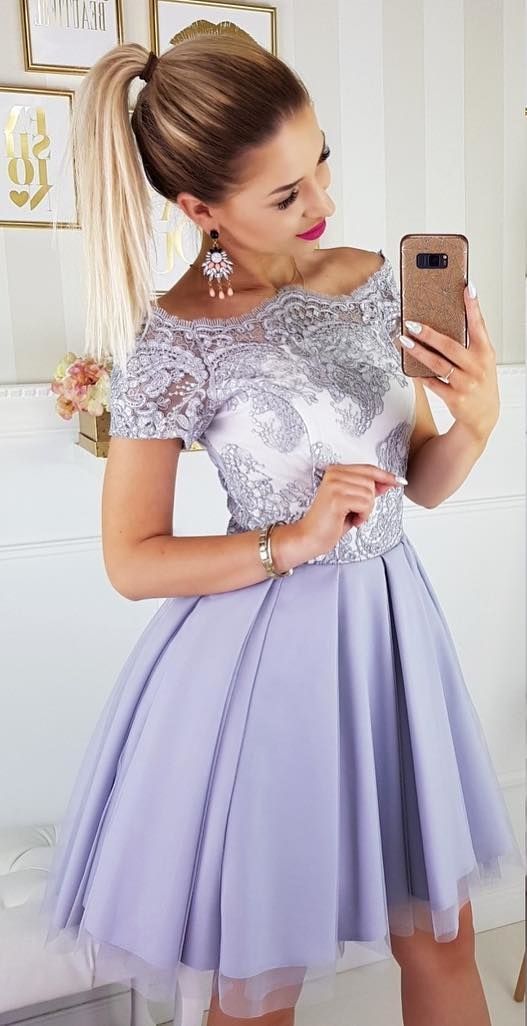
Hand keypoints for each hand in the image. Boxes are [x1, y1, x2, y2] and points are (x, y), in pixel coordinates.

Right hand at [298, 463, 403, 557]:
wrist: (310, 537)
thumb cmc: (329, 522)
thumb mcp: (353, 502)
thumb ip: (368, 490)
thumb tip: (388, 482)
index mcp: (336, 471)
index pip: (368, 469)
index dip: (385, 476)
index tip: (399, 481)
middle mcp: (334, 474)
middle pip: (371, 482)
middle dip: (370, 501)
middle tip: (356, 512)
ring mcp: (335, 485)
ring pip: (370, 494)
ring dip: (366, 510)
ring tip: (353, 517)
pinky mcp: (337, 498)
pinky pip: (365, 504)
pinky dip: (363, 516)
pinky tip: (352, 521)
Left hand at [400, 284, 499, 442]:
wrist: (483, 415)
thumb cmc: (480, 381)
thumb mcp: (482, 358)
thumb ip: (470, 340)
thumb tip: (447, 316)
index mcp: (485, 352)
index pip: (479, 325)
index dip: (473, 306)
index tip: (466, 288)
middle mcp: (477, 367)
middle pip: (450, 346)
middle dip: (429, 334)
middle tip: (412, 323)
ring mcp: (466, 384)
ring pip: (438, 365)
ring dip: (419, 352)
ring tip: (404, 341)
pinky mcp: (455, 399)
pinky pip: (432, 384)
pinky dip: (420, 375)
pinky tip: (410, 366)